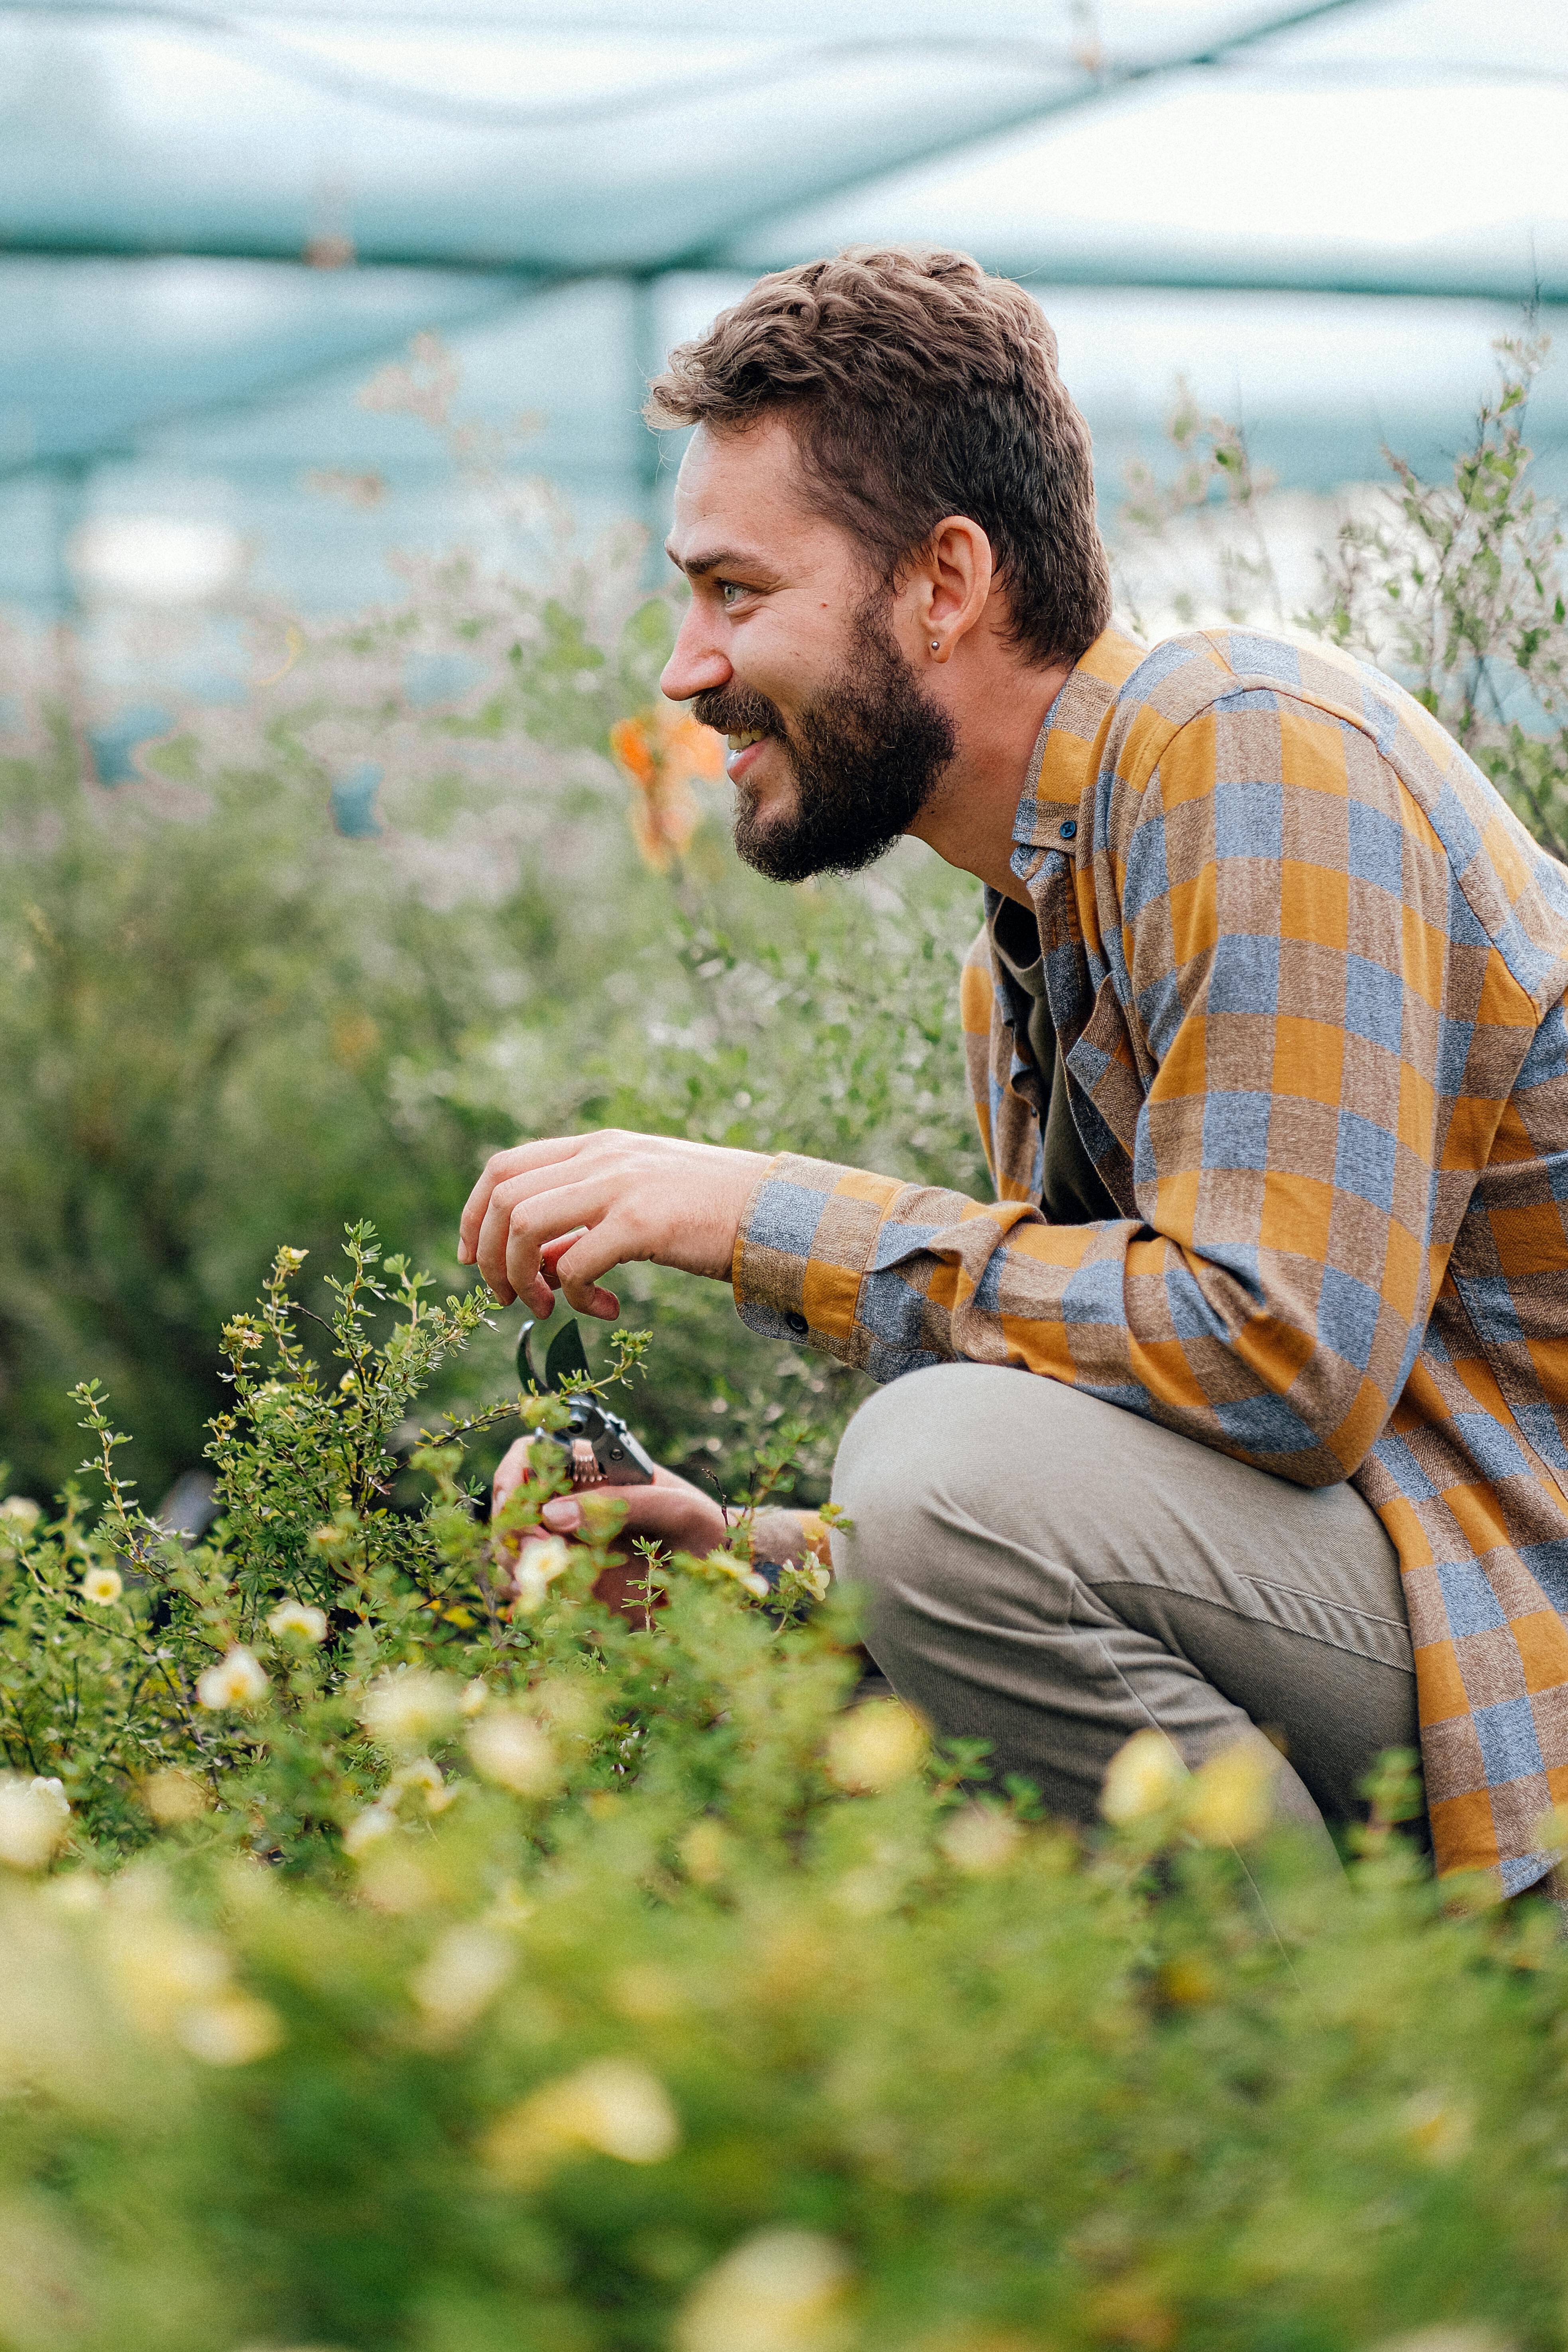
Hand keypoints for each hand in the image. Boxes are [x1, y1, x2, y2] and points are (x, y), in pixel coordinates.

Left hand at [458, 1129, 770, 1318]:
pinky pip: (576, 1265)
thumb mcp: (638, 1202)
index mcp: (597, 1147)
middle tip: (507, 1298)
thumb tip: (538, 1264)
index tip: (472, 1258)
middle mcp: (601, 1157)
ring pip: (523, 1224)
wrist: (778, 1211)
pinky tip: (607, 1311)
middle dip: (490, 1255)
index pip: (504, 1167)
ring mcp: (620, 1185)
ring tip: (546, 1308)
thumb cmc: (712, 1214)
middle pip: (502, 1196)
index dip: (473, 1214)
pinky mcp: (641, 1221)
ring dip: (521, 1275)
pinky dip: (577, 1297)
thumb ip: (584, 1222)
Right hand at [493, 1435, 731, 1609]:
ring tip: (545, 1580)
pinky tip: (552, 1601)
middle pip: (511, 1509)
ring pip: (511, 1551)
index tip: (516, 1503)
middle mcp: (570, 1506)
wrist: (721, 1573)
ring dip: (514, 1566)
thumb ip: (617, 1504)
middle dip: (512, 1530)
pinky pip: (531, 1590)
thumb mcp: (671, 1506)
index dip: (514, 1473)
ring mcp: (567, 1546)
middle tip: (542, 1552)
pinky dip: (530, 1596)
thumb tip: (552, 1515)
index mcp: (591, 1473)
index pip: (532, 1456)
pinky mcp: (571, 1586)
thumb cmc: (701, 1525)